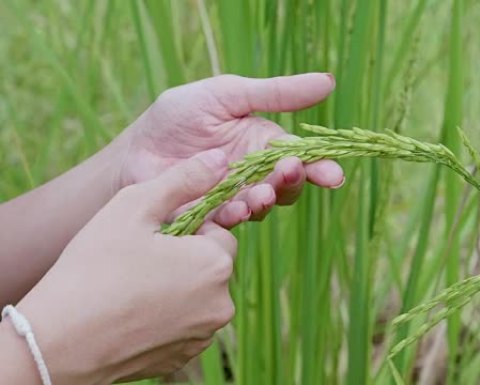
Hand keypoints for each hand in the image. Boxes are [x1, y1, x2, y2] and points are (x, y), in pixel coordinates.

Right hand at [13, 150, 236, 383]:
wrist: (57, 343)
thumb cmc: (94, 268)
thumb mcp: (135, 207)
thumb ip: (183, 180)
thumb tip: (220, 159)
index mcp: (216, 264)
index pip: (218, 231)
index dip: (185, 229)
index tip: (152, 236)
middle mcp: (221, 303)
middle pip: (210, 264)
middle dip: (184, 257)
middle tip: (138, 260)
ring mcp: (203, 335)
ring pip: (198, 295)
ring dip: (176, 287)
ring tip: (131, 286)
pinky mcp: (183, 358)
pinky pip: (183, 324)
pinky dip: (165, 316)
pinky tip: (131, 313)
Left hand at [117, 73, 344, 226]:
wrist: (135, 149)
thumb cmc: (180, 116)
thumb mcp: (229, 94)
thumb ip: (277, 93)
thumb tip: (329, 82)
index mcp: (264, 145)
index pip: (301, 158)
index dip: (320, 168)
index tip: (332, 175)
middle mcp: (255, 175)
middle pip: (286, 186)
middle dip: (292, 182)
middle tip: (288, 172)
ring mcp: (233, 199)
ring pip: (262, 207)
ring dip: (265, 201)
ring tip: (260, 193)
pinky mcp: (209, 217)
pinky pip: (228, 223)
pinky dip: (233, 217)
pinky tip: (232, 208)